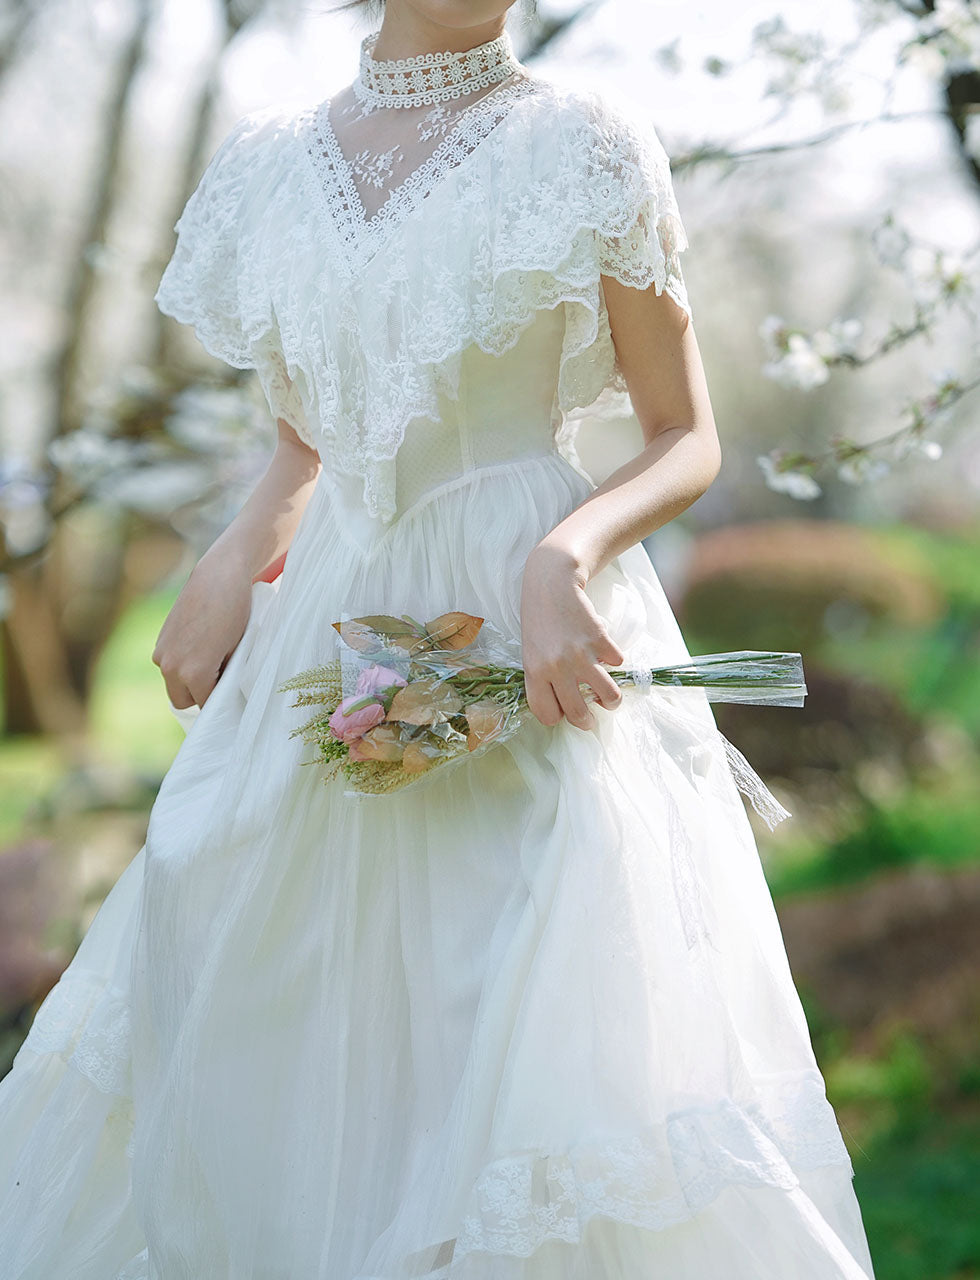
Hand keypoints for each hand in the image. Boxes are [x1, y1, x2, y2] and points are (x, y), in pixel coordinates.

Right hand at [151, 548, 253, 709]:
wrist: (218, 577)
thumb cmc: (236, 613)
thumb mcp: (238, 650)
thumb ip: (227, 676)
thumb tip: (226, 693)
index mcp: (193, 672)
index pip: (206, 705)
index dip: (220, 703)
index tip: (232, 699)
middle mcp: (171, 667)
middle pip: (183, 701)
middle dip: (200, 696)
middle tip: (222, 682)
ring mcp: (161, 653)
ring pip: (174, 684)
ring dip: (189, 681)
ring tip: (214, 661)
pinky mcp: (159, 640)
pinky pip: (169, 665)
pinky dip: (182, 665)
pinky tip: (202, 648)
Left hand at [519, 542, 625, 730]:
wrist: (551, 583)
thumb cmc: (538, 619)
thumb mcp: (530, 652)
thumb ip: (543, 678)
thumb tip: (566, 705)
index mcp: (535, 673)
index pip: (548, 715)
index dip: (558, 718)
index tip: (564, 712)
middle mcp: (557, 668)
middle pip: (579, 714)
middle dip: (587, 721)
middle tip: (591, 718)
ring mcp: (581, 654)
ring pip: (609, 696)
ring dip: (611, 701)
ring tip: (608, 698)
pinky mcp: (600, 640)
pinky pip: (617, 663)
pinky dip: (614, 660)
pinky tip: (604, 651)